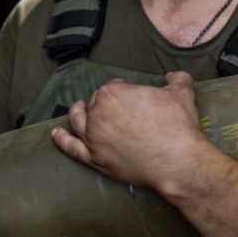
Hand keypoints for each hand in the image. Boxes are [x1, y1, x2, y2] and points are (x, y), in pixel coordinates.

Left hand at [49, 71, 211, 190]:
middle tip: (116, 111)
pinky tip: (55, 135)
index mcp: (113, 92)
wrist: (177, 161)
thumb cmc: (178, 125)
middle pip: (95, 103)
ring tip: (78, 110)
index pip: (112, 86)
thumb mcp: (182, 92)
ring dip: (76, 114)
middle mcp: (97, 112)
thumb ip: (176, 78)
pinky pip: (71, 147)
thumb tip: (171, 75)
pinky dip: (61, 140)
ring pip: (78, 121)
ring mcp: (93, 137)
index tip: (132, 98)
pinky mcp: (94, 158)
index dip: (123, 90)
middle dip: (104, 104)